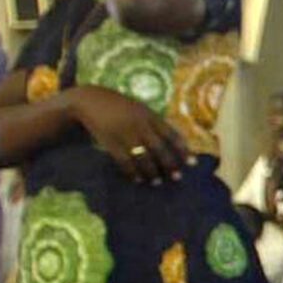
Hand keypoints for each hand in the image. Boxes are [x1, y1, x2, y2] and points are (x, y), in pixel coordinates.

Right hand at [70, 87, 187, 182]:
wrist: (90, 100)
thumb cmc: (119, 106)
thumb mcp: (139, 109)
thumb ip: (154, 123)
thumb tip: (172, 142)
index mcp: (149, 115)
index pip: (171, 134)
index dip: (183, 150)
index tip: (192, 163)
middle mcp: (139, 125)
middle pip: (159, 148)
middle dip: (170, 164)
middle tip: (177, 177)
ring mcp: (124, 134)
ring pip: (143, 157)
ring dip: (151, 172)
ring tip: (157, 182)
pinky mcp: (110, 142)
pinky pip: (124, 161)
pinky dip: (132, 172)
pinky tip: (137, 179)